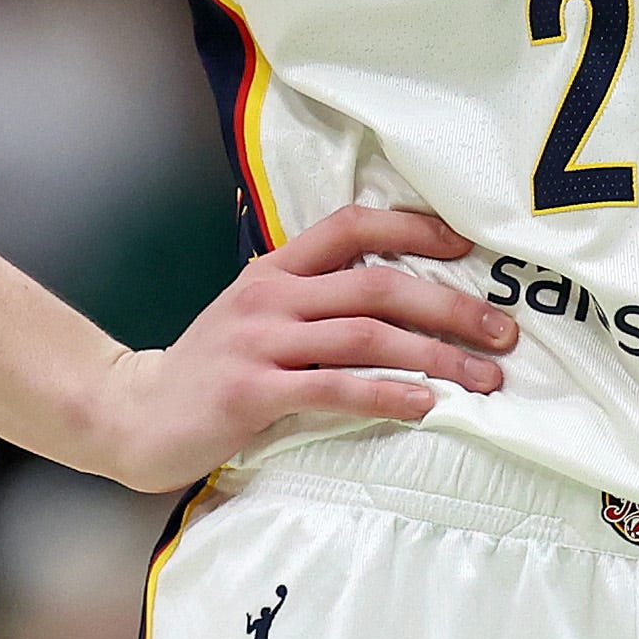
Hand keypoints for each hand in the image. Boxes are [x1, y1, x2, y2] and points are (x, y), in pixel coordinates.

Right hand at [88, 205, 513, 490]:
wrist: (135, 413)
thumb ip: (313, 298)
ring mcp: (260, 342)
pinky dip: (386, 394)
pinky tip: (423, 406)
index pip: (352, 225)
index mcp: (276, 269)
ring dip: (435, 356)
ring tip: (484, 379)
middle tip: (503, 331)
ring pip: (366, 336)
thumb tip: (399, 296)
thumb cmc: (212, 368)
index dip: (414, 227)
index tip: (469, 244)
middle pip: (378, 284)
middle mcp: (272, 296)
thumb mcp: (257, 315)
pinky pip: (333, 388)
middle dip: (450, 305)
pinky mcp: (252, 392)